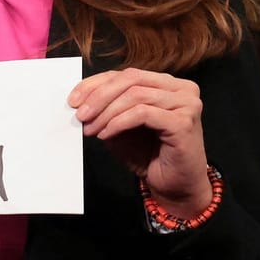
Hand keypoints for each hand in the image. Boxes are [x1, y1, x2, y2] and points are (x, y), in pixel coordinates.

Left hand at [69, 68, 213, 217]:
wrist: (174, 185)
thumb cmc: (149, 155)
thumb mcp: (120, 125)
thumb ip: (107, 108)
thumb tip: (79, 100)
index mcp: (167, 84)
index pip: (126, 74)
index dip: (95, 84)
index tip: (73, 100)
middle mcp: (181, 89)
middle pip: (131, 79)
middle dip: (99, 96)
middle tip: (80, 115)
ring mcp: (187, 104)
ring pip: (135, 95)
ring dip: (106, 112)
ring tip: (91, 129)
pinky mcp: (184, 122)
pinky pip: (142, 114)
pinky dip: (118, 123)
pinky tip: (106, 135)